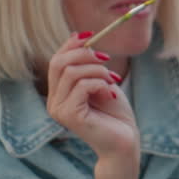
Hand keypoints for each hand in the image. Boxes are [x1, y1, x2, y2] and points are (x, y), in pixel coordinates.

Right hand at [45, 33, 138, 161]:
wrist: (125, 142)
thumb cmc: (115, 114)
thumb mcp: (101, 81)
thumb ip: (87, 64)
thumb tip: (78, 36)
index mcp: (58, 93)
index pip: (56, 60)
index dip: (71, 45)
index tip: (91, 36)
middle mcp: (53, 102)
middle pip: (58, 63)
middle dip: (85, 54)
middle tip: (106, 59)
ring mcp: (59, 110)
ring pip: (72, 72)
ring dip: (97, 71)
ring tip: (112, 81)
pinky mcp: (69, 116)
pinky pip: (82, 86)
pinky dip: (100, 84)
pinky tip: (112, 94)